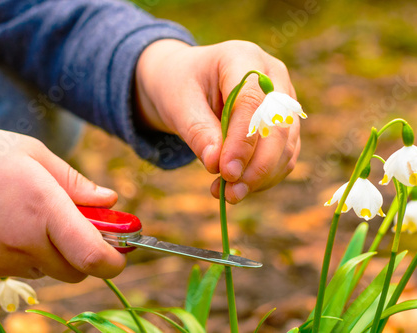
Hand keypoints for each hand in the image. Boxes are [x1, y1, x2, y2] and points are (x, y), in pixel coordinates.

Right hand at [0, 121, 124, 281]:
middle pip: (78, 271)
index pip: (93, 256)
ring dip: (61, 253)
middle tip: (85, 224)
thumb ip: (77, 182)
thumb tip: (111, 200)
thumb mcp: (35, 155)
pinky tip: (16, 225)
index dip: (116, 260)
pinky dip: (34, 254)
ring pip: (51, 270)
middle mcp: (25, 243)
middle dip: (91, 254)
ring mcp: (2, 260)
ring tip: (42, 216)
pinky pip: (24, 269)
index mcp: (44, 211)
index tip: (125, 249)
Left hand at [135, 40, 300, 203]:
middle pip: (278, 125)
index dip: (243, 140)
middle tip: (231, 193)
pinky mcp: (283, 123)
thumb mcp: (178, 104)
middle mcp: (272, 75)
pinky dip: (265, 176)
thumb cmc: (179, 86)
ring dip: (262, 176)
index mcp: (242, 57)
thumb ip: (198, 131)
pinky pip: (284, 154)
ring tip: (229, 194)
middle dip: (258, 165)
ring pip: (286, 144)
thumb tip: (218, 166)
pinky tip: (239, 187)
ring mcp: (282, 99)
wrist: (186, 82)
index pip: (253, 101)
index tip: (227, 173)